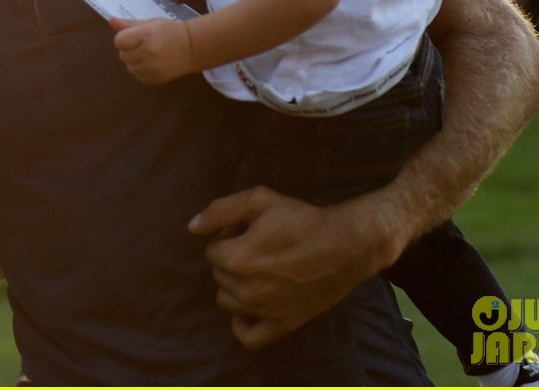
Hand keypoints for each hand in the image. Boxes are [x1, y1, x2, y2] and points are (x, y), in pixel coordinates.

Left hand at [110, 17, 192, 83]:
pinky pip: (138, 76)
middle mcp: (148, 52)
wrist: (192, 47)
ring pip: (129, 67)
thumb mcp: (150, 23)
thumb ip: (129, 24)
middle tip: (144, 46)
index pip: (119, 41)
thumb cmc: (169, 31)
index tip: (134, 37)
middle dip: (130, 50)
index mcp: (146, 34)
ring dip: (135, 62)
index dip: (124, 39)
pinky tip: (153, 63)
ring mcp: (152, 67)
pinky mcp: (155, 79)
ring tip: (149, 55)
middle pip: (123, 55)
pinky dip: (142, 71)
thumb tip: (111, 20)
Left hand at [188, 186, 403, 348]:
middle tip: (256, 246)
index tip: (245, 230)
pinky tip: (247, 307)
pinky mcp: (284, 324)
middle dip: (230, 259)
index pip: (211, 251)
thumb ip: (220, 210)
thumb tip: (192, 227)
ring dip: (235, 285)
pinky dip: (242, 324)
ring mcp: (265, 310)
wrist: (346, 245)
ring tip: (258, 269)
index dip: (226, 236)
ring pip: (227, 302)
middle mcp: (247, 289)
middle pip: (218, 275)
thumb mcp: (259, 200)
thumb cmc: (303, 219)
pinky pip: (249, 337)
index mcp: (237, 258)